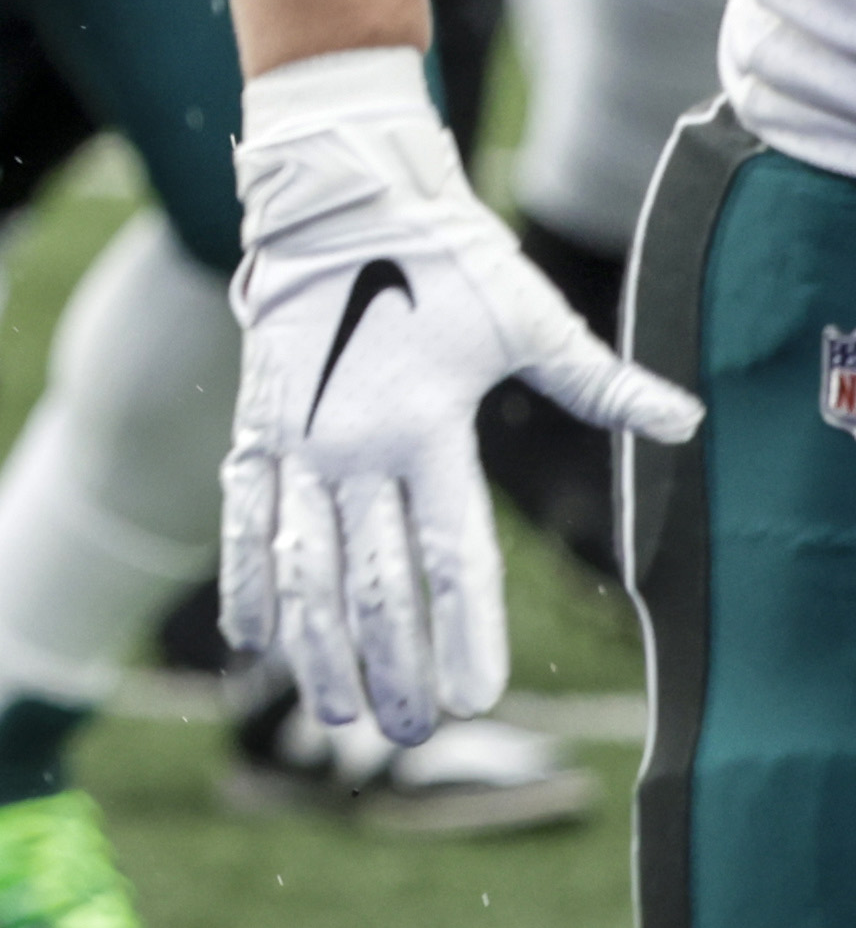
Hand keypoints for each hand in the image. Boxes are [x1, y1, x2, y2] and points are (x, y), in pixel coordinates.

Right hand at [222, 60, 695, 743]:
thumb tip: (684, 421)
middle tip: (410, 730)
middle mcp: (349, 443)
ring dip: (314, 647)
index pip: (445, 555)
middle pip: (367, 582)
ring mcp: (293, 440)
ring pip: (298, 566)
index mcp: (422, 424)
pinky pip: (242, 520)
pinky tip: (253, 642)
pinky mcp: (256, 428)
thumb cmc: (441, 257)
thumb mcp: (527, 316)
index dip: (460, 633)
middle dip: (389, 665)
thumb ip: (600, 380)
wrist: (332, 196)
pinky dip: (246, 583)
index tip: (475, 699)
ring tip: (334, 713)